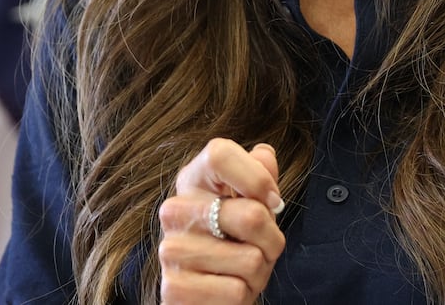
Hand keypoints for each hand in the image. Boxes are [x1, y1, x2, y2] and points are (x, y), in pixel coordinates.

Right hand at [158, 138, 285, 304]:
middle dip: (272, 240)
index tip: (273, 201)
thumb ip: (259, 177)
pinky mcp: (174, 289)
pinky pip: (236, 291)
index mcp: (192, 182)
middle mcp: (175, 211)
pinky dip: (243, 296)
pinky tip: (226, 292)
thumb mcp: (252, 208)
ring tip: (241, 273)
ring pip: (251, 259)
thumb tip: (264, 154)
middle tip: (260, 250)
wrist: (211, 297)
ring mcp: (171, 250)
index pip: (220, 154)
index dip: (257, 177)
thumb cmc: (235, 246)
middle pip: (251, 215)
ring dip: (259, 273)